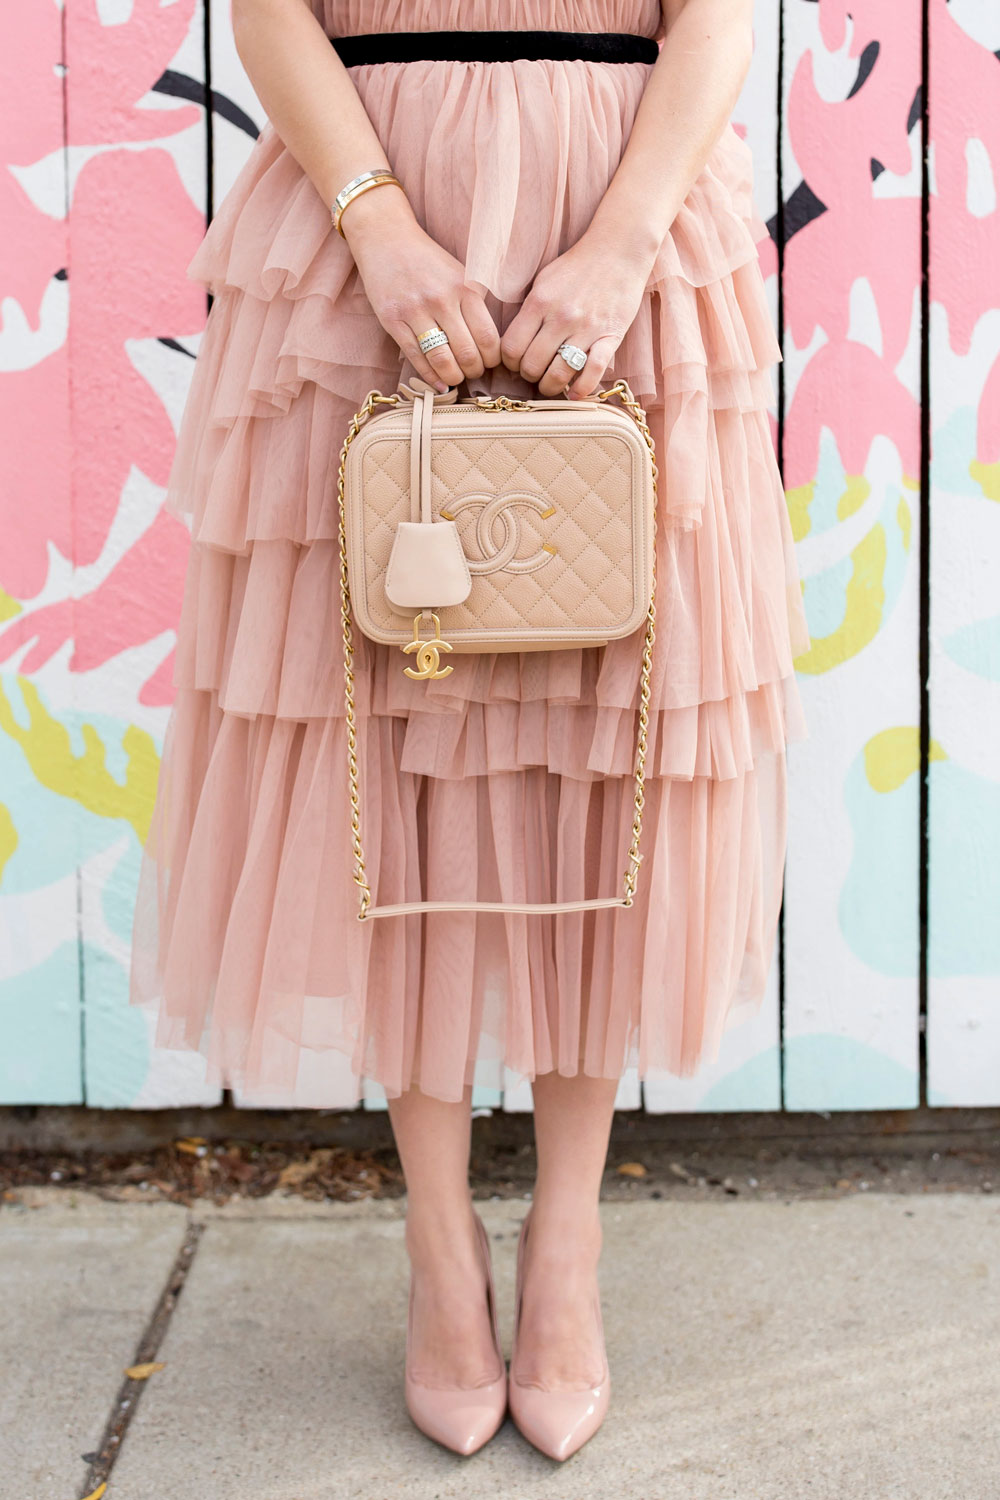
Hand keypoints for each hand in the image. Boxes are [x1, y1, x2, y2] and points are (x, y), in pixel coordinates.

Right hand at [341, 187, 501, 390]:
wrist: (386, 238)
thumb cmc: (427, 260)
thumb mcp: (461, 272)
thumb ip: (476, 302)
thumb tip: (490, 344)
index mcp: (465, 288)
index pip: (488, 338)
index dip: (492, 359)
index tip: (489, 362)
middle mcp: (442, 299)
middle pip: (467, 353)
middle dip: (474, 371)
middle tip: (472, 373)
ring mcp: (415, 310)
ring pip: (442, 359)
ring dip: (453, 377)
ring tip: (456, 377)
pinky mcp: (392, 320)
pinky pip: (415, 357)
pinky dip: (430, 376)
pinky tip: (438, 383)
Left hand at [500, 231, 654, 397]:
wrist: (618, 250)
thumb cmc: (577, 267)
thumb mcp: (543, 280)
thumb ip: (528, 310)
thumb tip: (512, 343)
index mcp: (539, 302)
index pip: (511, 348)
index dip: (510, 362)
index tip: (516, 362)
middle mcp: (561, 317)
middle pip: (532, 366)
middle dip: (529, 376)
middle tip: (535, 373)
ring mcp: (586, 329)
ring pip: (558, 374)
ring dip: (550, 386)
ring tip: (551, 383)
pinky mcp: (610, 336)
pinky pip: (593, 372)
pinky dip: (582, 389)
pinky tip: (575, 393)